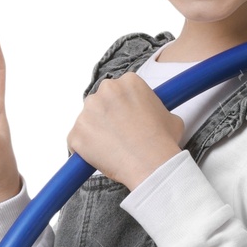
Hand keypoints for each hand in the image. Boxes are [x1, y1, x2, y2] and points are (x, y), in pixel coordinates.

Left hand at [68, 72, 184, 189]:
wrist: (153, 166)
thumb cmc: (163, 142)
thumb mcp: (170, 117)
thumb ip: (156, 109)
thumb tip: (153, 116)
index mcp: (129, 81)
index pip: (120, 90)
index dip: (125, 107)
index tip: (129, 120)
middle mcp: (105, 90)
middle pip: (101, 101)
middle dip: (108, 116)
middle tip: (121, 135)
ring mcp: (87, 112)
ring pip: (88, 121)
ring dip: (96, 132)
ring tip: (115, 149)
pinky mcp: (76, 133)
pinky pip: (76, 140)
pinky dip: (85, 150)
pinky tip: (102, 158)